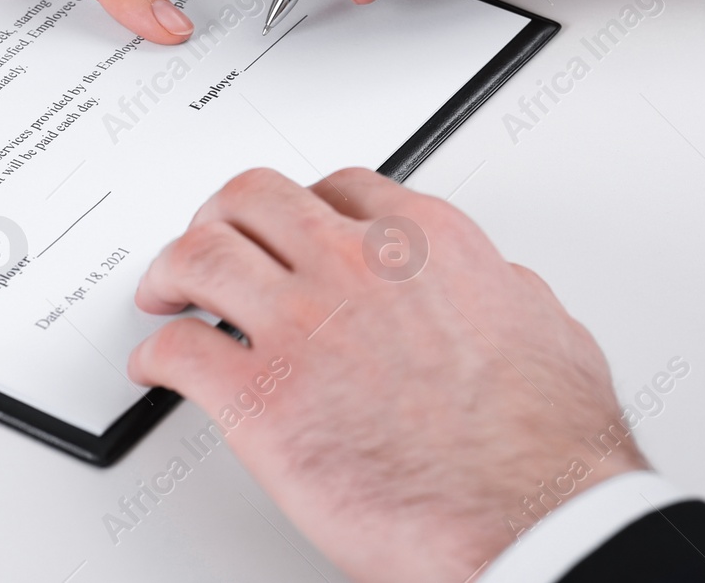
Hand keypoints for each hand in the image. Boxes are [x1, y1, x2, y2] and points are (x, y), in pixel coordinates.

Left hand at [129, 167, 645, 582]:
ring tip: (165, 292)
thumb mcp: (546, 327)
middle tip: (210, 241)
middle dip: (223, 217)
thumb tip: (494, 285)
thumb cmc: (548, 443)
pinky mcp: (259, 396)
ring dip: (172, 270)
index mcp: (422, 242)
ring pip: (200, 254)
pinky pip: (177, 350)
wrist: (533, 515)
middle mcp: (352, 266)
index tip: (286, 226)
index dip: (300, 205)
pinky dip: (156, 354)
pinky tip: (159, 367)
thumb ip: (500, 289)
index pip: (339, 188)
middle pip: (253, 199)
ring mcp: (300, 323)